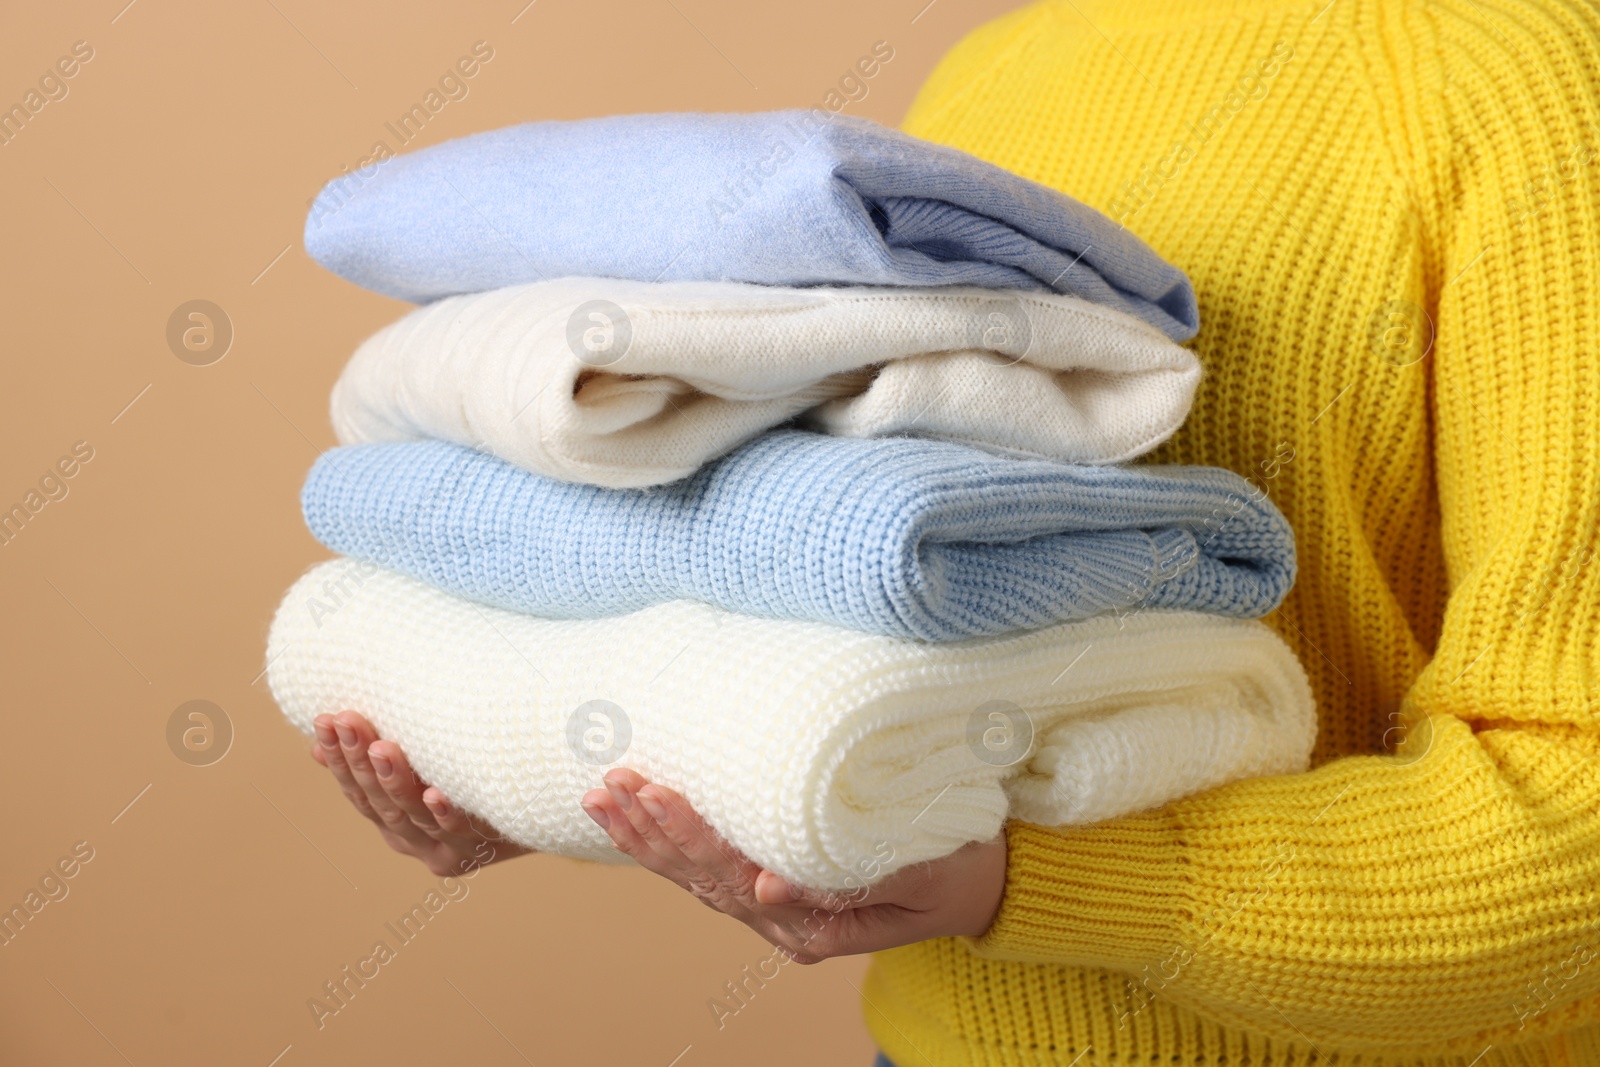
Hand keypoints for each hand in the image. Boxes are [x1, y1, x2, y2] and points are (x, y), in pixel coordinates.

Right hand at [310, 710, 531, 876]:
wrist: (545, 814)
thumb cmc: (480, 778)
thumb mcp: (428, 765)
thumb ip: (382, 757)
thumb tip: (320, 740)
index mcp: (394, 822)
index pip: (357, 791)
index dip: (337, 759)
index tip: (324, 721)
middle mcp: (415, 841)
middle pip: (378, 802)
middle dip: (357, 761)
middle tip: (346, 721)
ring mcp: (448, 849)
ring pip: (412, 815)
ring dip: (395, 780)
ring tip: (381, 746)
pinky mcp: (484, 851)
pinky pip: (463, 830)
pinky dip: (447, 813)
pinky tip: (435, 793)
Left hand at [580, 768, 1005, 962]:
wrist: (981, 886)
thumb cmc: (955, 870)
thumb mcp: (920, 876)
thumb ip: (847, 887)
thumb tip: (766, 890)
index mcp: (811, 927)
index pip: (732, 876)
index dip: (689, 833)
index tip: (655, 793)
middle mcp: (782, 924)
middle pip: (700, 878)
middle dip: (650, 829)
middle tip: (610, 784)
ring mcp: (774, 910)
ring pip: (694, 876)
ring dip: (645, 834)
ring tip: (602, 795)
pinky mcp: (773, 885)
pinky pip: (708, 867)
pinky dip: (667, 839)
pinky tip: (635, 812)